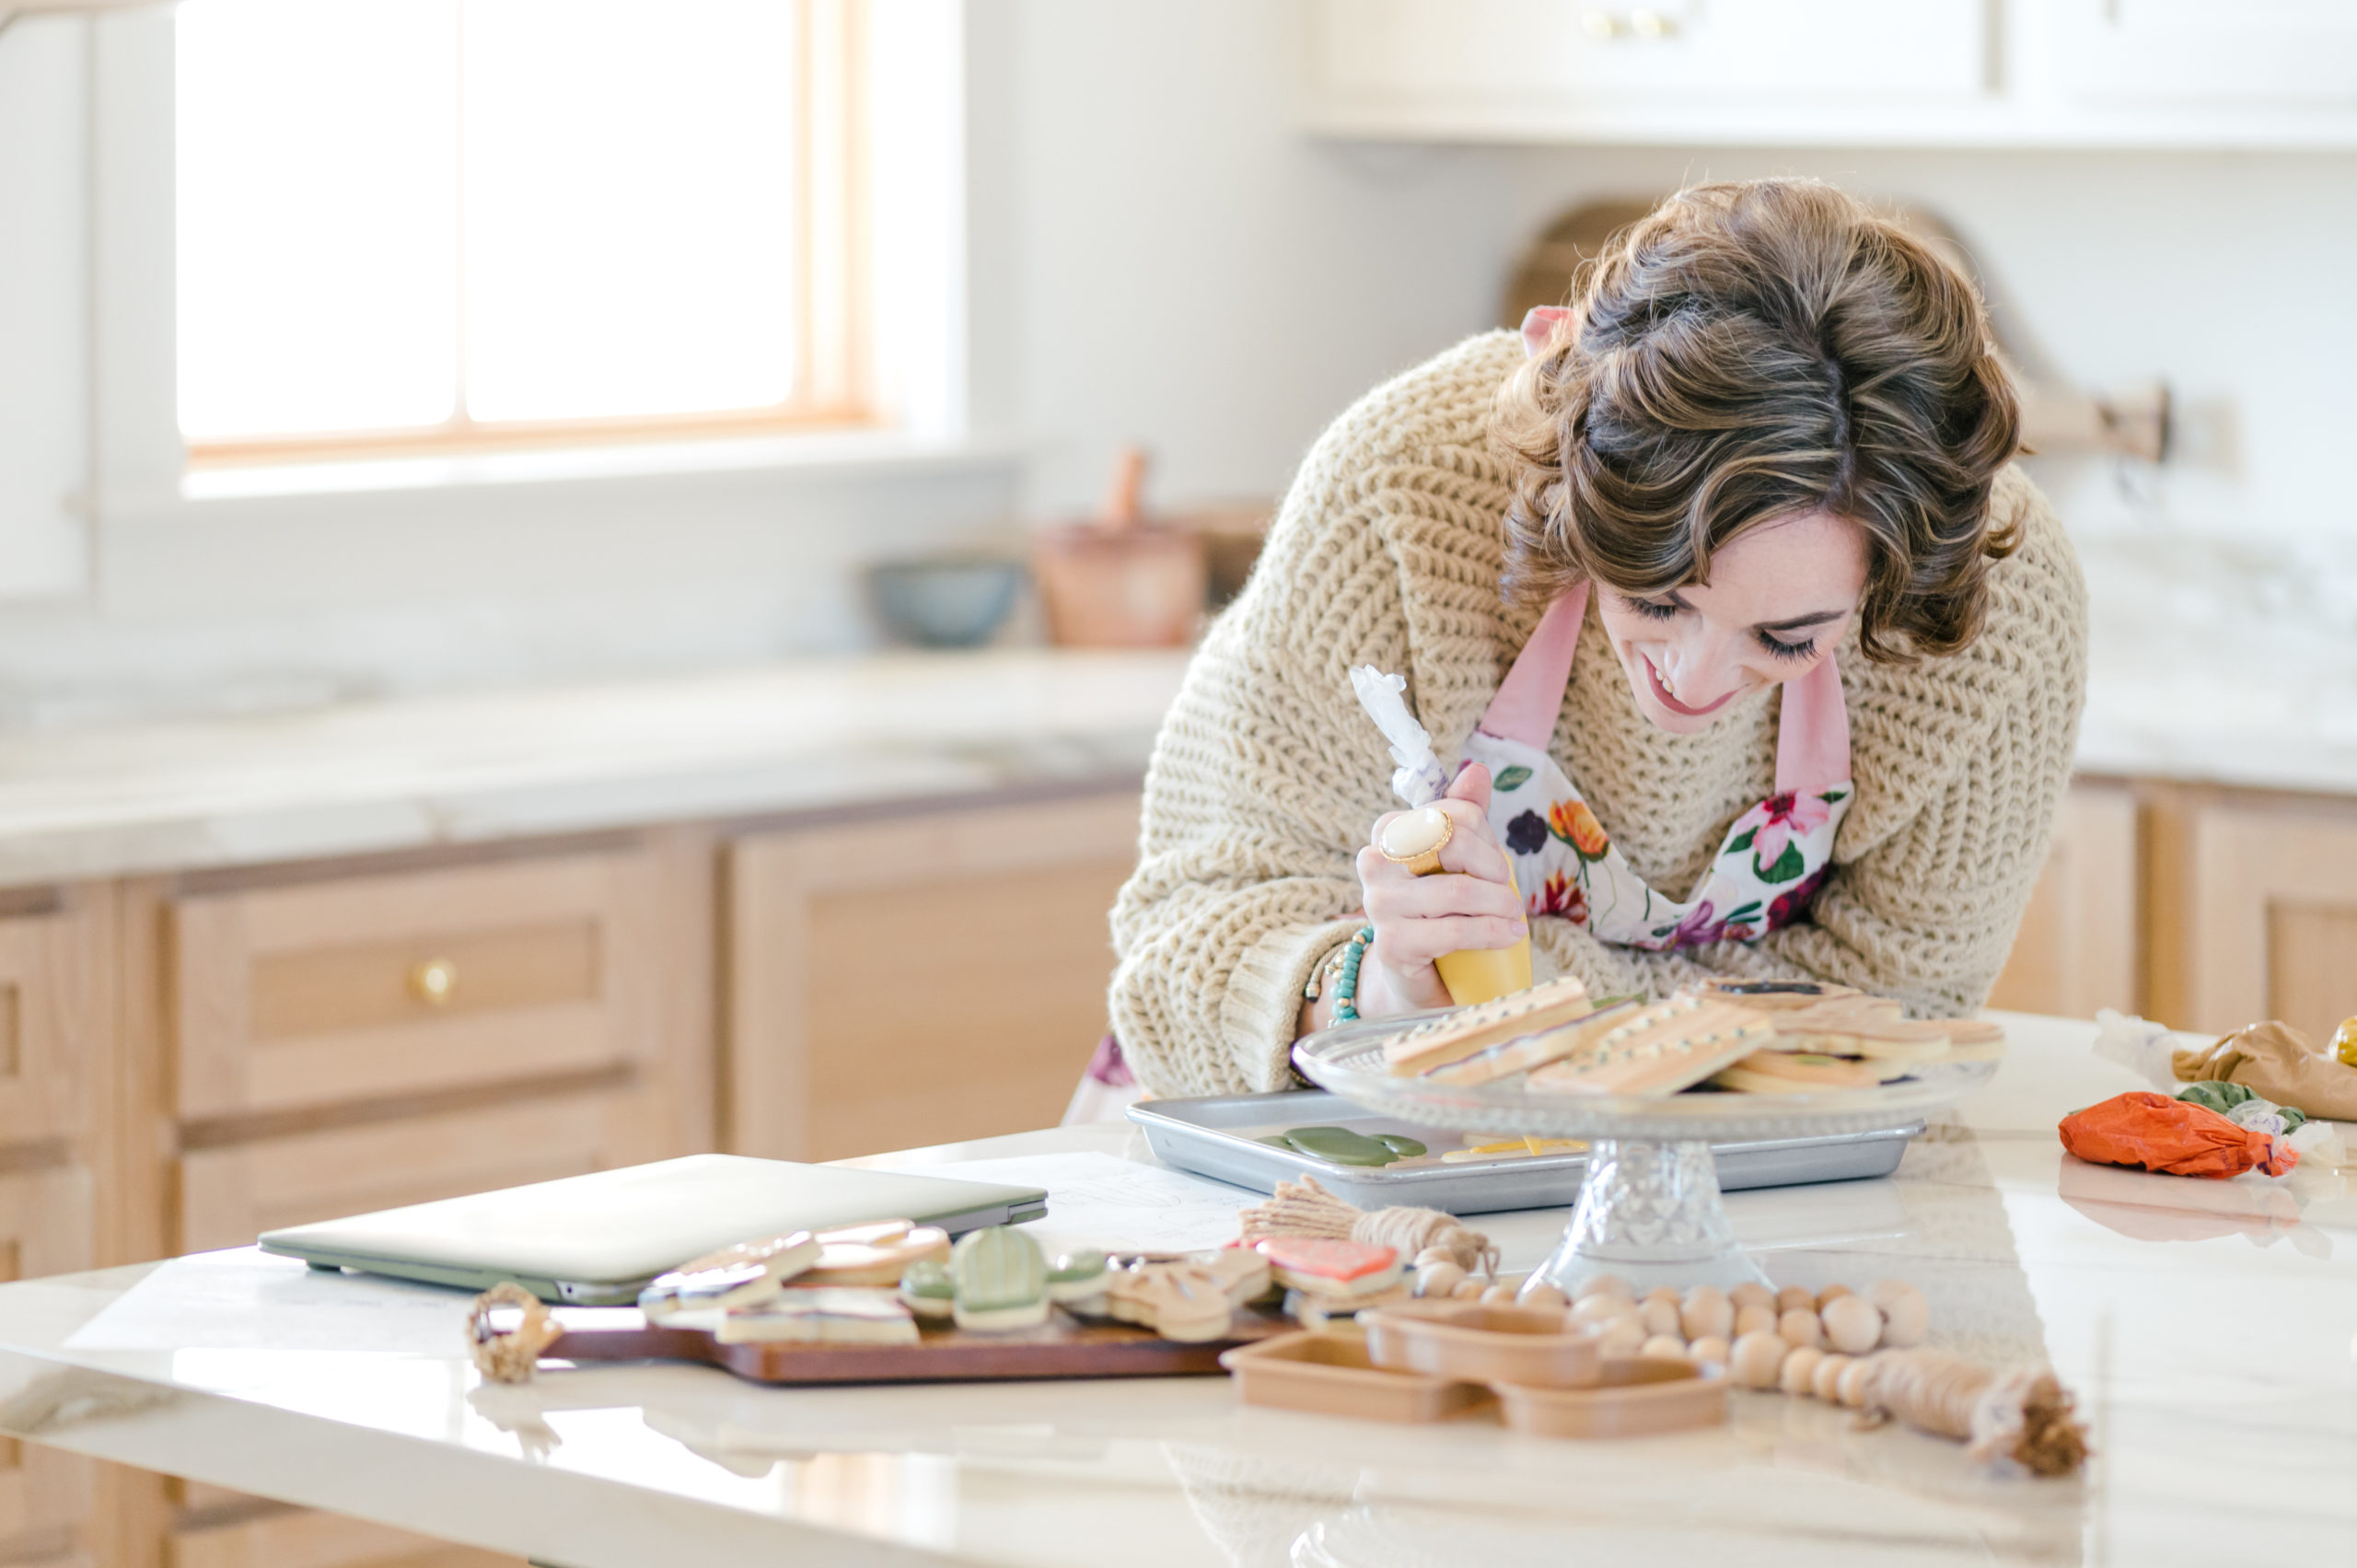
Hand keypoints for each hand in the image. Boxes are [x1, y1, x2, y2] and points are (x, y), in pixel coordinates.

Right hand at [1351, 763, 1527, 1020]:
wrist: (1416, 972)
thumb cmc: (1439, 908)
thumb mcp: (1455, 859)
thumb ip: (1464, 815)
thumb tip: (1478, 771)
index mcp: (1388, 831)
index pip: (1452, 814)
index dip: (1486, 836)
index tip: (1496, 863)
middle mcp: (1374, 862)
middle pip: (1452, 843)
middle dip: (1493, 867)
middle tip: (1509, 890)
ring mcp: (1378, 903)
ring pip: (1457, 890)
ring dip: (1500, 904)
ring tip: (1515, 917)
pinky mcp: (1391, 944)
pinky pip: (1454, 931)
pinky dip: (1492, 932)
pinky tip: (1509, 935)